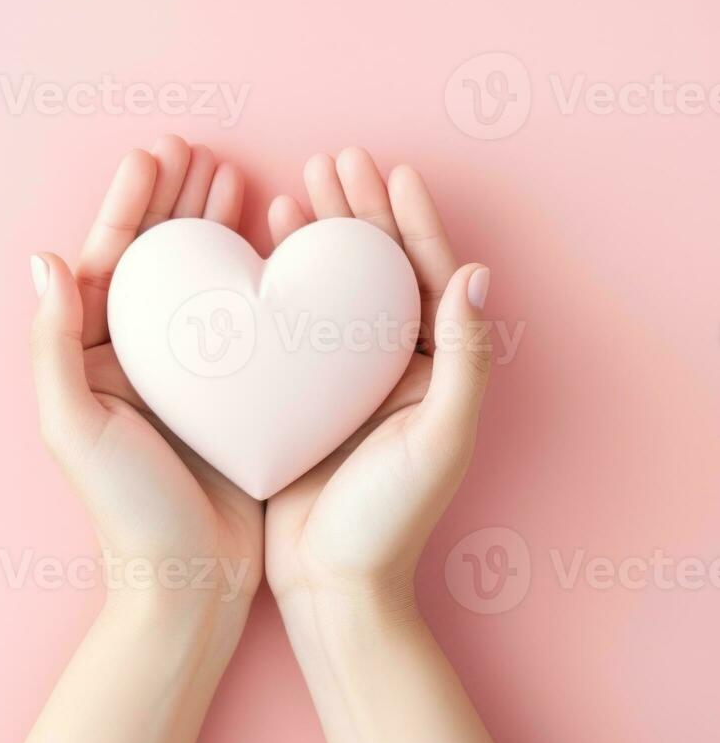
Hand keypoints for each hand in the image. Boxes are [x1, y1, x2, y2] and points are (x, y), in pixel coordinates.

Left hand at [29, 136, 262, 622]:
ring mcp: (187, 373)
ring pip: (199, 283)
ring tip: (235, 178)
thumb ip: (52, 343)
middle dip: (173, 202)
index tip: (156, 153)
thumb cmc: (126, 509)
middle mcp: (137, 358)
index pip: (108, 261)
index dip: (129, 204)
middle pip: (155, 262)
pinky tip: (272, 246)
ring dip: (213, 229)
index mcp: (92, 358)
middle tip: (200, 151)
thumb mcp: (74, 426)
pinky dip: (253, 279)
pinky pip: (242, 321)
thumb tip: (43, 258)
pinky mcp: (232, 392)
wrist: (189, 578)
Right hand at [263, 147, 492, 614]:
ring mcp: (345, 376)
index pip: (429, 277)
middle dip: (361, 213)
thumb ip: (464, 358)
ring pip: (335, 288)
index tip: (391, 172)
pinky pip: (295, 321)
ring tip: (298, 186)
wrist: (330, 581)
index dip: (412, 222)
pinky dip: (283, 280)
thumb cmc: (389, 520)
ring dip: (320, 235)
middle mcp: (394, 365)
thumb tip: (477, 274)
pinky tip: (264, 245)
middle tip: (336, 161)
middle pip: (379, 271)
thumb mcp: (440, 437)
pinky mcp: (302, 391)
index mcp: (436, 370)